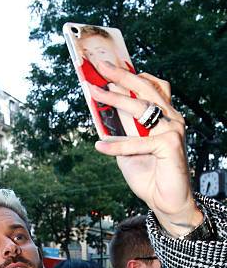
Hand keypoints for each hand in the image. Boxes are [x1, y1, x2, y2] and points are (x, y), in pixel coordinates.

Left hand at [92, 61, 201, 236]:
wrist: (165, 202)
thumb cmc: (149, 175)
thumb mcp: (127, 150)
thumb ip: (119, 132)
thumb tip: (100, 115)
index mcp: (163, 116)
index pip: (147, 87)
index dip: (127, 75)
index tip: (105, 66)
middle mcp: (171, 118)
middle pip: (145, 88)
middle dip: (121, 75)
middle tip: (100, 66)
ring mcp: (173, 129)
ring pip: (141, 109)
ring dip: (116, 100)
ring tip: (95, 95)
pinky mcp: (170, 144)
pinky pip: (138, 142)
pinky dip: (117, 146)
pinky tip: (99, 146)